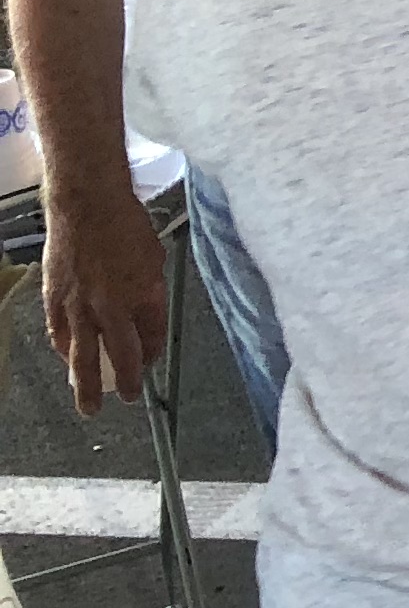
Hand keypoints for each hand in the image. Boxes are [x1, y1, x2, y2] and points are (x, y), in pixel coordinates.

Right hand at [44, 192, 168, 413]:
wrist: (88, 205)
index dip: (153, 354)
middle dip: (125, 382)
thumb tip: (145, 314)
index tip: (152, 363)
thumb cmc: (126, 224)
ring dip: (85, 382)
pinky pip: (59, 334)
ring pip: (82, 355)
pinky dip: (63, 350)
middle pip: (119, 356)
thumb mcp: (155, 258)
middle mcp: (112, 306)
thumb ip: (150, 291)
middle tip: (127, 400)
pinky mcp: (54, 299)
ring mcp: (80, 306)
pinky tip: (66, 359)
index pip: (152, 337)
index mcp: (144, 295)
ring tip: (88, 402)